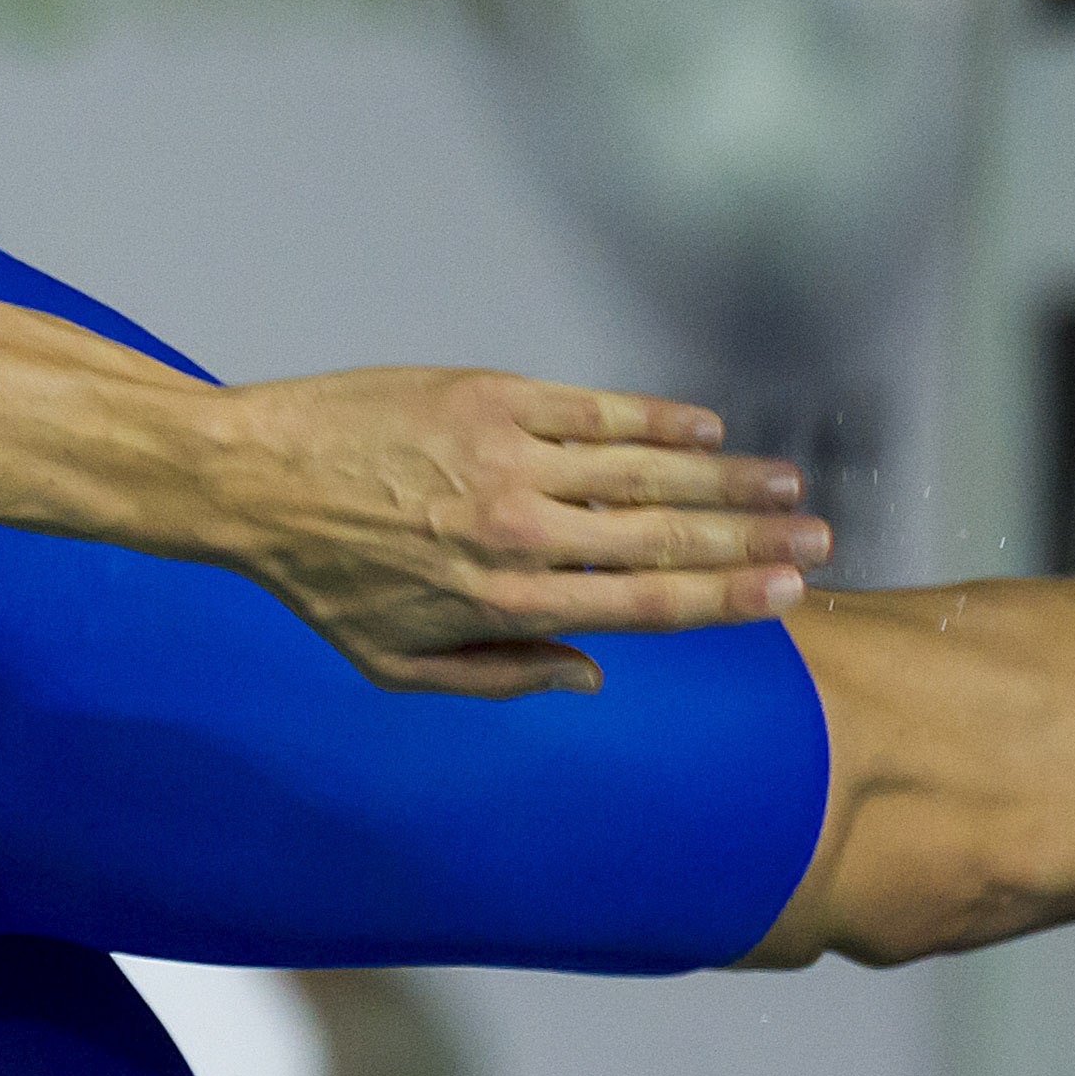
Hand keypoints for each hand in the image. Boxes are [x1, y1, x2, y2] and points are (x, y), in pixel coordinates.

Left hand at [200, 369, 830, 697]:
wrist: (253, 482)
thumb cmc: (321, 580)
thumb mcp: (394, 663)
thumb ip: (498, 676)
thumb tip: (593, 674)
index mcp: (501, 603)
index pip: (641, 604)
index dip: (724, 599)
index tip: (787, 593)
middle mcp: (518, 533)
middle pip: (664, 538)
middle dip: (753, 541)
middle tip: (821, 538)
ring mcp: (509, 461)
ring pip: (646, 470)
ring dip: (728, 476)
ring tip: (787, 485)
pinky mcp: (492, 398)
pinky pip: (596, 409)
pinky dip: (657, 418)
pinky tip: (706, 427)